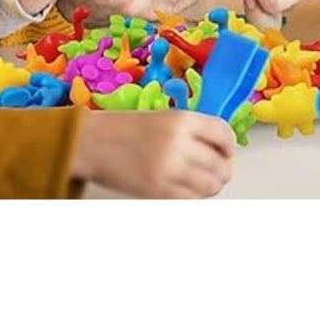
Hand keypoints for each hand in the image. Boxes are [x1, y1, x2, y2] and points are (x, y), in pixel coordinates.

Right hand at [71, 109, 234, 197]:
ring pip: (209, 186)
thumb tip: (220, 152)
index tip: (226, 153)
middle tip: (215, 172)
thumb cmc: (124, 128)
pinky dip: (193, 198)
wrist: (90, 142)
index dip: (229, 146)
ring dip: (210, 187)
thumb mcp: (162, 117)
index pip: (223, 134)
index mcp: (180, 119)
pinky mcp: (157, 192)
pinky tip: (184, 191)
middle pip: (220, 165)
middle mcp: (178, 143)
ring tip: (199, 183)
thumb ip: (190, 131)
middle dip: (222, 171)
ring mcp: (168, 169)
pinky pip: (190, 200)